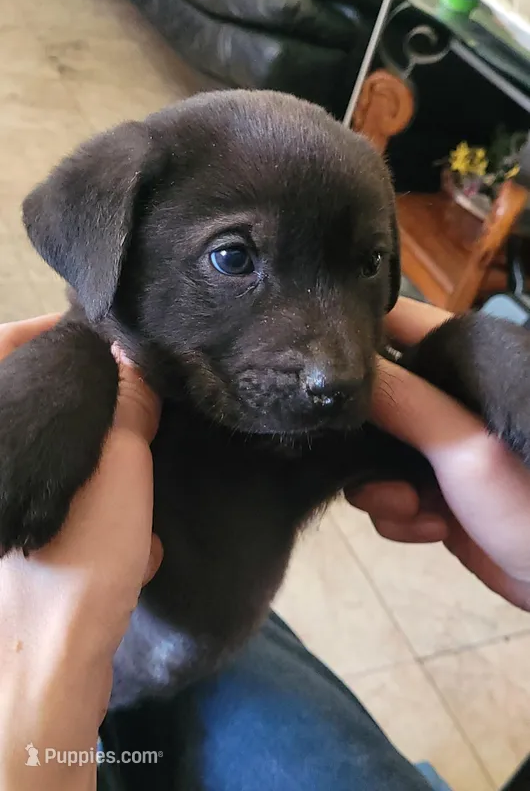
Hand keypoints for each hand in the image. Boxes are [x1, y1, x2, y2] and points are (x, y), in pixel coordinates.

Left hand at [0, 315, 161, 789]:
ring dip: (98, 481)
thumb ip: (127, 405)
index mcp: (0, 445)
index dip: (47, 335)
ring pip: (52, 471)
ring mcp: (2, 520)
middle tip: (134, 422)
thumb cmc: (75, 559)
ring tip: (137, 503)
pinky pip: (54, 516)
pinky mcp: (12, 556)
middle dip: (90, 423)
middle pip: (37, 417)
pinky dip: (88, 521)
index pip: (5, 350)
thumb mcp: (118, 467)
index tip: (96, 342)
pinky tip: (127, 550)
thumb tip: (133, 365)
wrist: (46, 676)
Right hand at [346, 297, 529, 610]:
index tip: (316, 367)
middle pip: (372, 395)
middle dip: (361, 437)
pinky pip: (387, 493)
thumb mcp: (465, 446)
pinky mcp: (433, 490)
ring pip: (372, 451)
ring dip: (380, 487)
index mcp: (463, 361)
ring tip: (411, 507)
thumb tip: (333, 372)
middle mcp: (445, 397)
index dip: (353, 336)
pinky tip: (430, 529)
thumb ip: (402, 402)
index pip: (394, 322)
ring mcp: (437, 446)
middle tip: (368, 462)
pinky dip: (400, 515)